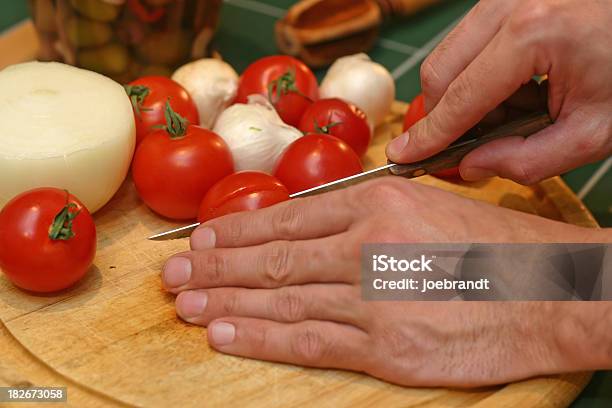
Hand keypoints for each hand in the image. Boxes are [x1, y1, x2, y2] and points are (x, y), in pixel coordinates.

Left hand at [161, 178, 608, 386]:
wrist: (553, 291)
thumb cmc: (492, 245)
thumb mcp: (427, 206)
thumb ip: (367, 214)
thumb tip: (312, 221)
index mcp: (378, 202)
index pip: (288, 216)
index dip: (237, 231)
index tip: (199, 241)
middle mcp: (368, 245)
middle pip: (273, 257)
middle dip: (215, 267)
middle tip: (171, 275)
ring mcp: (374, 296)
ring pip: (281, 297)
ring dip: (226, 301)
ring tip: (185, 304)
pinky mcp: (387, 345)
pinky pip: (310, 339)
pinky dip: (262, 336)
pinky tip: (226, 334)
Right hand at [386, 0, 611, 184]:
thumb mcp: (593, 133)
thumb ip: (528, 160)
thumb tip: (472, 164)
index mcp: (534, 35)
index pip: (461, 98)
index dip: (430, 135)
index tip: (403, 155)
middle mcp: (512, 5)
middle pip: (440, 70)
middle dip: (443, 115)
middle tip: (468, 143)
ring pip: (449, 53)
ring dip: (462, 94)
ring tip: (508, 113)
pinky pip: (468, 40)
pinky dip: (476, 73)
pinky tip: (512, 89)